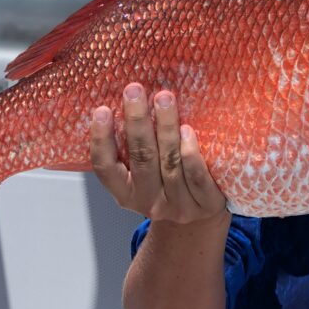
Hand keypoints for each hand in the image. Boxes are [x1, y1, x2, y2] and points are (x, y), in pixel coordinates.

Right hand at [90, 83, 227, 224]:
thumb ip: (133, 147)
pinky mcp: (207, 205)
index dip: (101, 140)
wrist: (202, 218)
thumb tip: (127, 100)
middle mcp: (150, 203)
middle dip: (137, 121)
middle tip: (134, 90)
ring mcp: (179, 207)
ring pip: (170, 164)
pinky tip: (187, 130)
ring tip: (163, 98)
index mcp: (126, 194)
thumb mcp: (143, 173)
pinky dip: (190, 153)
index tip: (102, 110)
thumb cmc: (167, 182)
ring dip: (166, 128)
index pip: (106, 168)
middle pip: (141, 159)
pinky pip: (197, 177)